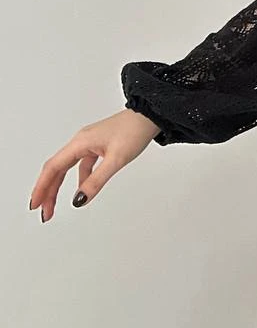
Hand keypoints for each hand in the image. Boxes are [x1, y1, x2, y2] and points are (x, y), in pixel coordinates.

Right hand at [28, 108, 159, 223]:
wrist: (150, 115)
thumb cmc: (134, 131)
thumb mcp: (116, 160)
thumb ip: (96, 181)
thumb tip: (78, 200)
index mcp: (80, 142)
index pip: (53, 168)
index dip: (42, 187)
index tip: (35, 205)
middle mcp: (81, 141)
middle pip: (56, 169)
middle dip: (48, 191)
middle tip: (44, 212)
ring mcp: (89, 142)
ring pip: (68, 167)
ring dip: (60, 186)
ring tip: (55, 205)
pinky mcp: (99, 145)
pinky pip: (82, 164)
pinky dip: (79, 178)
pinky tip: (82, 188)